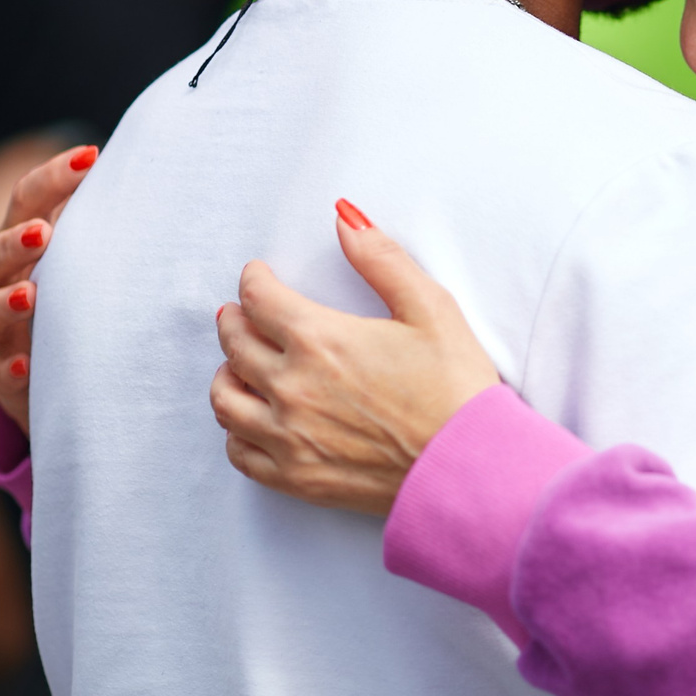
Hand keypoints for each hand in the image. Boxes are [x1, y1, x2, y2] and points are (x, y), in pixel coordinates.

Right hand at [0, 143, 96, 433]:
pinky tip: (28, 365)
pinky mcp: (6, 376)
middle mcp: (0, 283)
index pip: (27, 201)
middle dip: (13, 242)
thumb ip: (110, 222)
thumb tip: (162, 170)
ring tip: (30, 296)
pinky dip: (11, 367)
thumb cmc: (83, 296)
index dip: (52, 178)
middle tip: (43, 233)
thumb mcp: (92, 259)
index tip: (90, 156)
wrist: (65, 371)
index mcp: (22, 244)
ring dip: (4, 301)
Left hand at [209, 201, 499, 515]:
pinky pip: (240, 452)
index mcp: (319, 339)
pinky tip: (253, 420)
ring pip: (225, 399)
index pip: (258, 298)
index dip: (254, 280)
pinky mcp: (296, 477)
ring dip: (226, 374)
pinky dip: (237, 431)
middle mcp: (292, 386)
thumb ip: (381, 259)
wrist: (470, 467)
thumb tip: (345, 218)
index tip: (258, 276)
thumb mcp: (430, 307)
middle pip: (234, 344)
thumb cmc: (457, 387)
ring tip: (239, 365)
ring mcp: (289, 437)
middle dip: (234, 321)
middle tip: (240, 314)